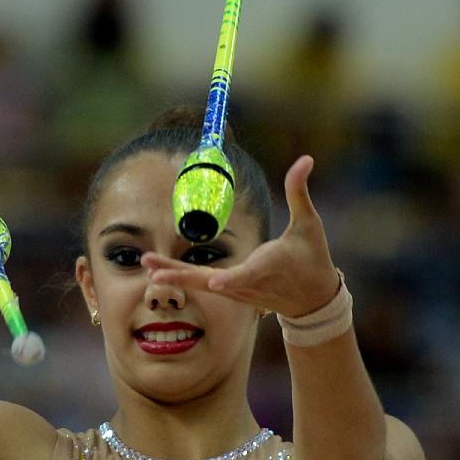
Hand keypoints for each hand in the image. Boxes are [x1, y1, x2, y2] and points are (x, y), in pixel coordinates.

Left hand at [142, 156, 339, 317]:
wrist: (312, 301)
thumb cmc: (312, 258)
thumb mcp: (309, 224)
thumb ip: (300, 191)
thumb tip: (306, 158)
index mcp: (270, 266)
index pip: (248, 274)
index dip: (232, 279)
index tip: (216, 283)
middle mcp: (249, 283)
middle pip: (211, 282)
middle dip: (183, 276)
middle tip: (155, 270)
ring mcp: (237, 292)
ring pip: (201, 284)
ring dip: (174, 274)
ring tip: (147, 263)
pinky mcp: (231, 294)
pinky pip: (202, 284)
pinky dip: (181, 277)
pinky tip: (158, 271)